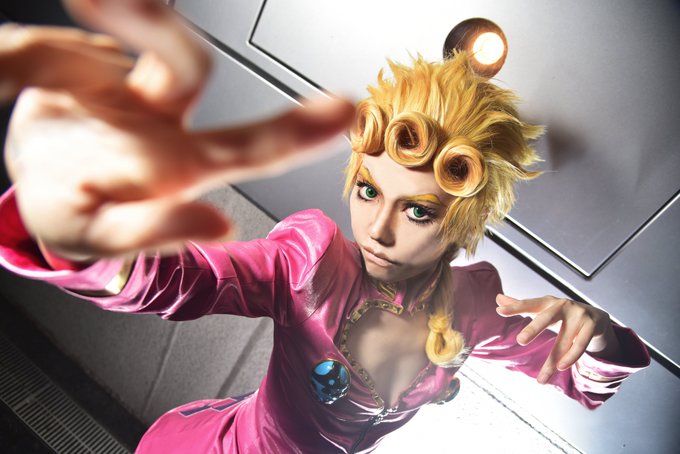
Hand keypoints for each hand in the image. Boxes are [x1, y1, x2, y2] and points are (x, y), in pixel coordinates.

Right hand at [2, 0, 353, 260]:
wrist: (26, 181)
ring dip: (108, 22)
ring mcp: (126, 85)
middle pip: (188, 67)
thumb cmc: (76, 212)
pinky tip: (34, 55)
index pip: (253, 148)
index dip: (299, 132)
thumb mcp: (106, 235)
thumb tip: (219, 226)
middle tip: (128, 0)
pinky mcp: (81, 62)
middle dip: (157, 27)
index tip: (345, 109)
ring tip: (59, 28)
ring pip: (130, 41)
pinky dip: (38, 51)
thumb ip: (156, 233)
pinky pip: (59, 45)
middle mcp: (165, 117)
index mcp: (183, 165)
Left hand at [495, 294, 619, 383]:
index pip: (529, 304)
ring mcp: (579, 315)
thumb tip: (497, 299)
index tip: (499, 311)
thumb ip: (521, 305)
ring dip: (552, 360)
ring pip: (563, 341)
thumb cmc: (563, 313)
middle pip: (546, 318)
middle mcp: (563, 306)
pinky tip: (561, 367)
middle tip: (520, 341)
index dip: (515, 307)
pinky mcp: (591, 326)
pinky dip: (571, 357)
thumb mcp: (543, 308)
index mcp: (548, 302)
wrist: (597, 315)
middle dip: (534, 329)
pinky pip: (580, 344)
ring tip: (541, 378)